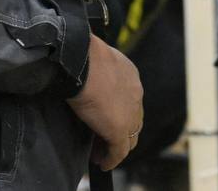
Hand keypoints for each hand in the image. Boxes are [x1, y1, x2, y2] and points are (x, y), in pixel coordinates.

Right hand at [67, 35, 143, 170]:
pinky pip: (119, 151)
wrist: (82, 60)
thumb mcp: (95, 62)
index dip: (119, 113)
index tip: (105, 119)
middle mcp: (135, 94)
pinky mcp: (120, 129)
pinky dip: (111, 159)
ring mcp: (130, 113)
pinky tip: (103, 163)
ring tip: (102, 154)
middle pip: (133, 120)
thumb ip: (96, 73)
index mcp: (130, 75)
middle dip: (120, 131)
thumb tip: (82, 76)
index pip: (130, 100)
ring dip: (115, 147)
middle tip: (104, 140)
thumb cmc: (82, 55)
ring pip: (129, 137)